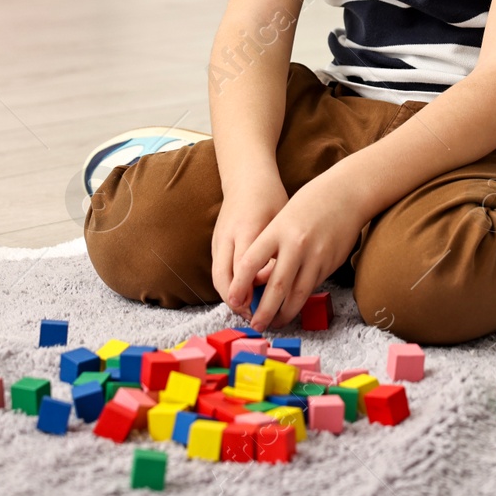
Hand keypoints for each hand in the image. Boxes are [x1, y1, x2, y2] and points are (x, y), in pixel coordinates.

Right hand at [211, 171, 288, 309]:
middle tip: (253, 317)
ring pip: (218, 278)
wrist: (245, 177)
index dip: (250, 292)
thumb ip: (277, 250)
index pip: (244, 268)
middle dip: (236, 302)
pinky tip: (245, 296)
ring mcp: (218, 240)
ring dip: (231, 298)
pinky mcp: (215, 243)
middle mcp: (227, 237)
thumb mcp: (280, 221)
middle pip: (223, 279)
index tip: (261, 308)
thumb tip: (278, 283)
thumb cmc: (269, 198)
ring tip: (250, 311)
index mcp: (247, 229)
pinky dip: (229, 287)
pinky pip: (218, 271)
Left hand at [228, 174, 368, 332]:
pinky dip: (300, 299)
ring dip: (285, 313)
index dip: (240, 286)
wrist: (345, 194)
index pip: (251, 264)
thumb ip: (269, 247)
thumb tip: (256, 281)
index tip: (233, 301)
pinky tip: (294, 305)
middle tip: (256, 325)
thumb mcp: (281, 218)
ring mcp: (316, 256)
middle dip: (264, 311)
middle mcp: (296, 245)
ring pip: (298, 294)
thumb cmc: (308, 203)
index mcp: (277, 230)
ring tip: (275, 322)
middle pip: (276, 288)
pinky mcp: (330, 264)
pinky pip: (312, 287)